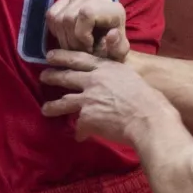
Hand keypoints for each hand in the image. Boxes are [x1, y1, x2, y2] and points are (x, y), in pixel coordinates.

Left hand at [40, 51, 158, 143]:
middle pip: (66, 77)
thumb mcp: (132, 78)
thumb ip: (117, 77)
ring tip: (45, 109)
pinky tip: (81, 136)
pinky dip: (80, 133)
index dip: (63, 56)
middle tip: (43, 76)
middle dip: (52, 76)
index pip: (79, 58)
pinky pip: (79, 127)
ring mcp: (87, 99)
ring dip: (52, 106)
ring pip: (63, 102)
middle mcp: (93, 81)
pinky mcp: (86, 118)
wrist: (149, 119)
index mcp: (106, 68)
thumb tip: (113, 84)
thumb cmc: (150, 100)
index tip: (50, 55)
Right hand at [45, 0, 129, 57]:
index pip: (86, 14)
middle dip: (71, 41)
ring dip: (63, 38)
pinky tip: (67, 37)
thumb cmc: (111, 49)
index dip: (81, 34)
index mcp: (113, 9)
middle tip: (79, 52)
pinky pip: (51, 14)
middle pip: (69, 18)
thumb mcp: (118, 54)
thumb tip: (112, 33)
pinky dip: (55, 30)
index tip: (88, 48)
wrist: (106, 41)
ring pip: (58, 17)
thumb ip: (117, 47)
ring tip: (74, 47)